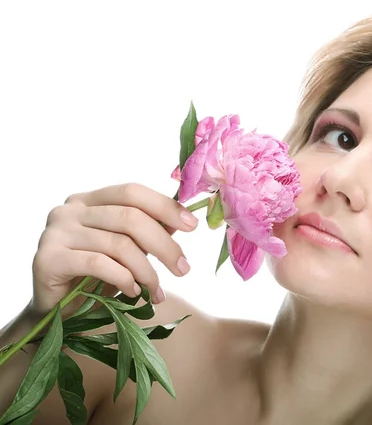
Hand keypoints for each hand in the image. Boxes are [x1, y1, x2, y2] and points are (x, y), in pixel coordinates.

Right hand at [31, 183, 197, 313]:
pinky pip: (98, 264)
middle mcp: (69, 210)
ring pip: (118, 244)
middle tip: (183, 268)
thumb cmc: (95, 278)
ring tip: (156, 291)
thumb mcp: (127, 251)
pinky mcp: (47, 259)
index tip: (192, 226)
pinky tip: (133, 292)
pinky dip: (123, 279)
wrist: (57, 312)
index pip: (132, 191)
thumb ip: (147, 231)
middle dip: (164, 245)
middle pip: (129, 217)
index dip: (165, 206)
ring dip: (146, 271)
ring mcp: (55, 232)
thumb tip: (182, 220)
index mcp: (88, 200)